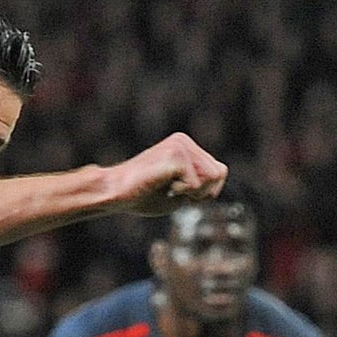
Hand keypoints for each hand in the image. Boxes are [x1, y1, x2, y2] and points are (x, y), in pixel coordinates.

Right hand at [112, 134, 227, 216]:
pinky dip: (181, 193)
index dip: (206, 191)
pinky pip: (196, 185)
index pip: (220, 172)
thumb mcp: (181, 191)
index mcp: (185, 146)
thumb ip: (202, 183)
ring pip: (212, 178)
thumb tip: (220, 173)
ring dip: (192, 193)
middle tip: (172, 190)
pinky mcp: (175, 155)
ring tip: (167, 186)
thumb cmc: (143, 195)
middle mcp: (184, 141)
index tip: (180, 191)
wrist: (116, 193)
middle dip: (201, 192)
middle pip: (219, 174)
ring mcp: (179, 145)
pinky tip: (162, 185)